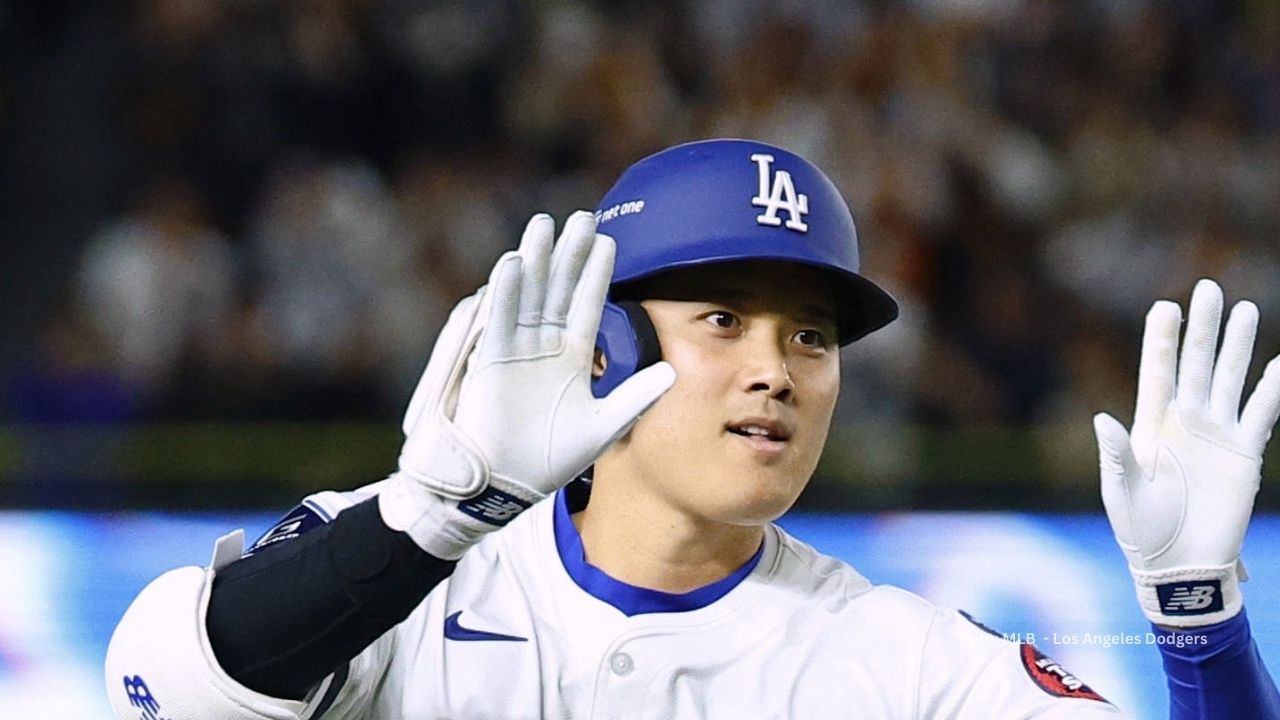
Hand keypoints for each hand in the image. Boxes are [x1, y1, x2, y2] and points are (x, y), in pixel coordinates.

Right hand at [381, 212, 675, 557]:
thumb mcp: (603, 426)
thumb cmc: (550, 459)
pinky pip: (500, 319)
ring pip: (529, 295)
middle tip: (581, 216)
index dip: (597, 273)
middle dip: (569, 254)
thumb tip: (673, 372)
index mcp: (572, 356)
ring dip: (537, 261)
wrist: (504, 485)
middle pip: (558, 289)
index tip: (609, 240)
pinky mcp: (490, 360)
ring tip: (544, 224)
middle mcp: (543, 346)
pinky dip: (506, 292)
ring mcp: (515, 350)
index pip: (588, 304)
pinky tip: (515, 262)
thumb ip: (635, 397)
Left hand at [1094, 279, 1279, 625]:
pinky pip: (1263, 414)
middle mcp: (1184, 422)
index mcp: (1150, 426)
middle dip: (1203, 327)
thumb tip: (1102, 419)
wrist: (1178, 565)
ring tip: (1247, 308)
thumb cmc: (1140, 531)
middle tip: (1209, 287)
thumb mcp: (1121, 493)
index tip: (1165, 304)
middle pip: (1197, 364)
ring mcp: (1216, 435)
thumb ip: (1116, 456)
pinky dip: (1273, 389)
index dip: (1162, 339)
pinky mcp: (1244, 455)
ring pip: (1230, 379)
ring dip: (1238, 346)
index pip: (1158, 372)